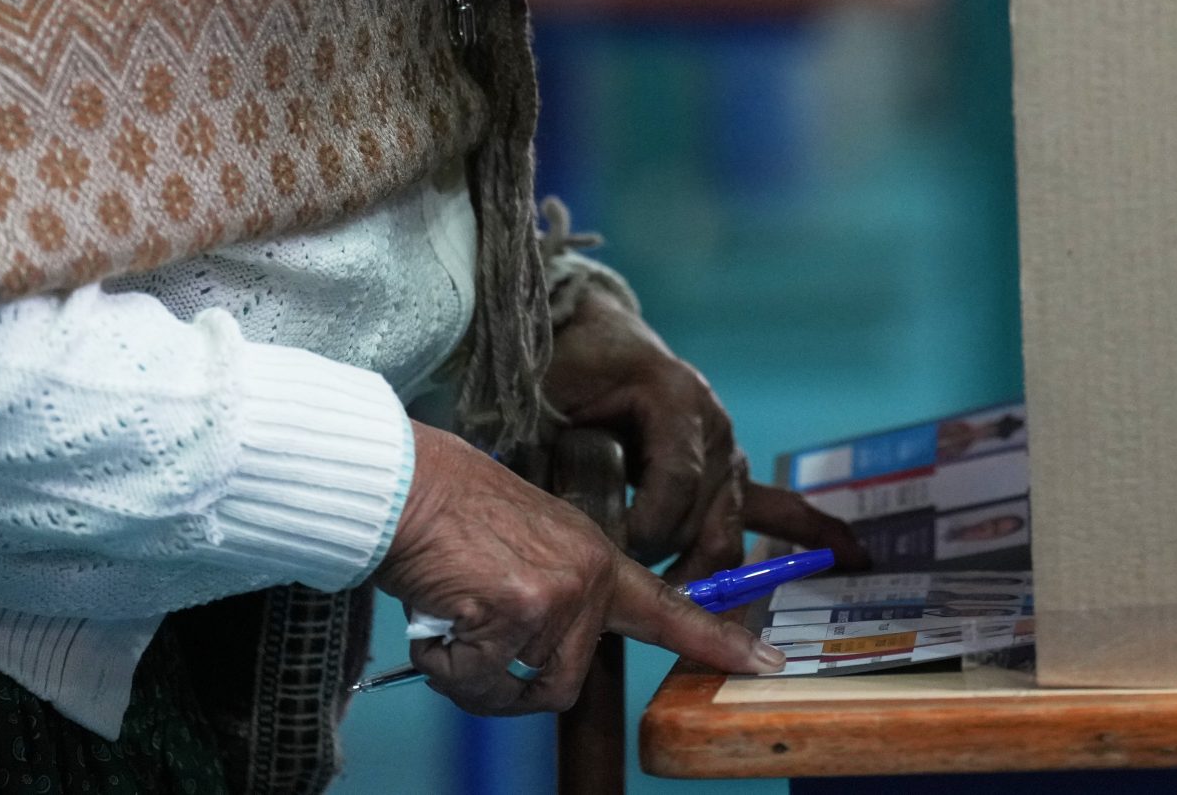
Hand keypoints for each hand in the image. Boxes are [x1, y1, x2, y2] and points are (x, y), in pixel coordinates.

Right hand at [372, 421, 784, 713]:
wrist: (410, 486)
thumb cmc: (453, 519)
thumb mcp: (530, 546)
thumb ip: (558, 596)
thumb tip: (541, 669)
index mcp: (599, 558)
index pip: (669, 608)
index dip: (717, 641)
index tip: (765, 662)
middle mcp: (591, 576)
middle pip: (564, 683)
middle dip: (509, 680)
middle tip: (472, 633)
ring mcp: (561, 593)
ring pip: (524, 691)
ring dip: (476, 677)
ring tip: (455, 622)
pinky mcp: (521, 610)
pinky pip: (482, 683)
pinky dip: (448, 669)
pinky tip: (440, 621)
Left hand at [544, 286, 872, 580]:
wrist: (595, 336)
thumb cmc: (570, 372)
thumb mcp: (557, 409)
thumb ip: (568, 466)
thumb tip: (576, 538)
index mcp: (674, 399)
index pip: (676, 484)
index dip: (644, 529)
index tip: (611, 556)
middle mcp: (714, 425)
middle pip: (711, 518)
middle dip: (679, 566)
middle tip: (643, 599)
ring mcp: (730, 449)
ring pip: (732, 528)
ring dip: (709, 572)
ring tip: (693, 615)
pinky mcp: (732, 471)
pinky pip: (782, 506)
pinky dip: (816, 532)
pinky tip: (856, 557)